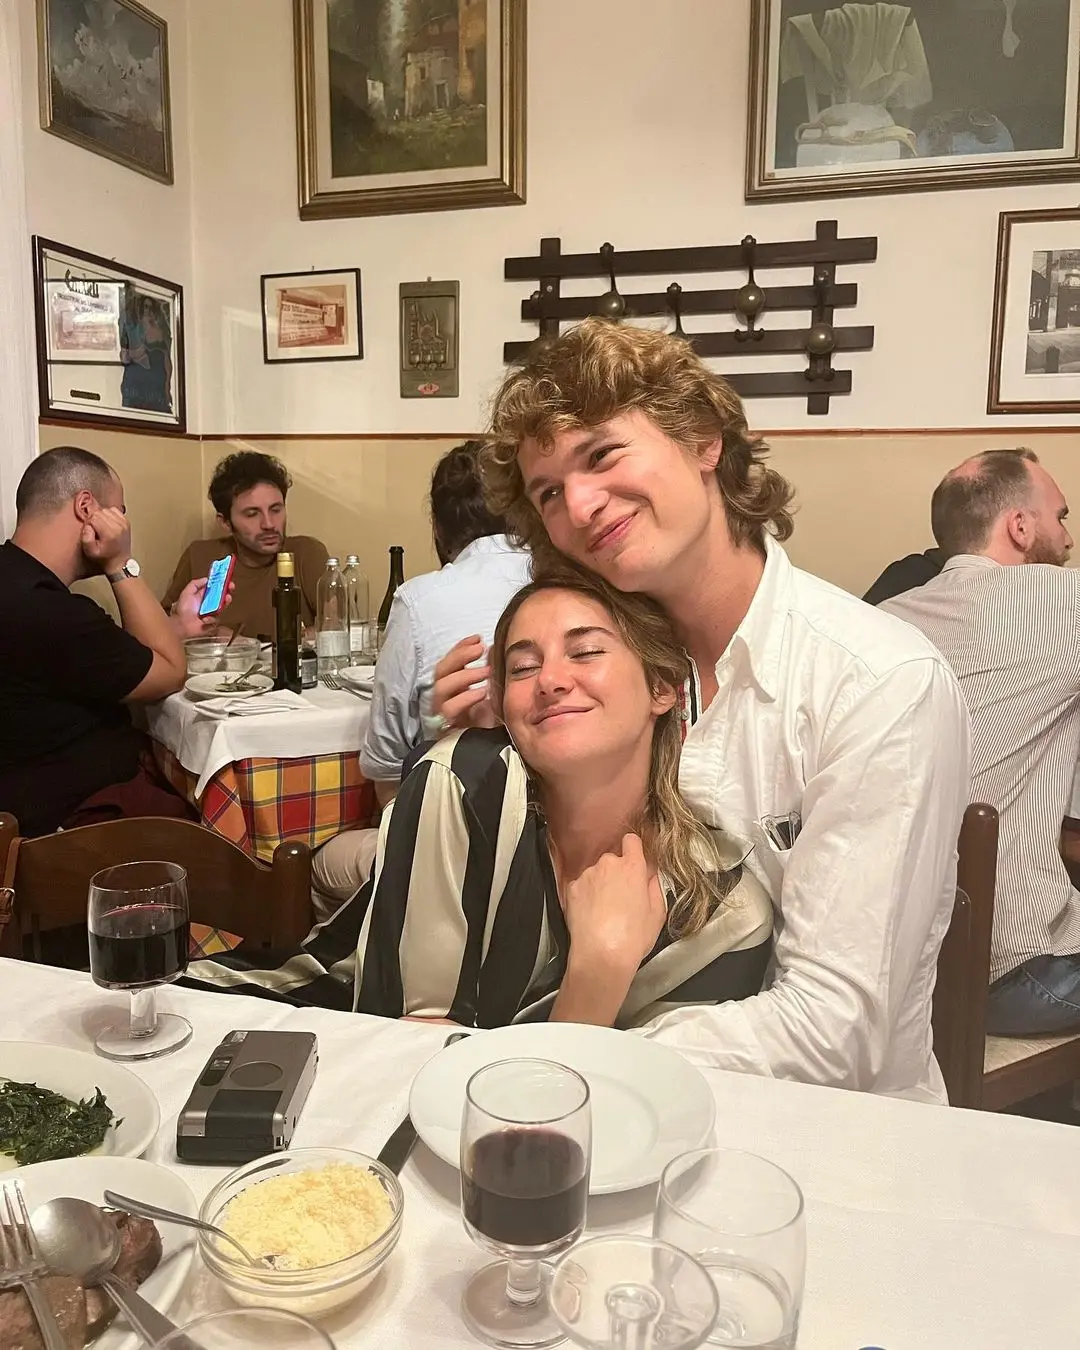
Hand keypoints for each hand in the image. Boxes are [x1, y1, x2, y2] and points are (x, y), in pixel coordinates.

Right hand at [81, 507, 131, 575]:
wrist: (120, 562)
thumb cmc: (105, 558)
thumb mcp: (90, 551)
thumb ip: (86, 537)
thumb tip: (88, 525)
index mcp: (110, 533)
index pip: (94, 516)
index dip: (88, 522)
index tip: (90, 531)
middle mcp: (119, 526)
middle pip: (100, 511)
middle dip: (94, 518)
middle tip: (95, 530)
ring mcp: (124, 523)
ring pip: (106, 509)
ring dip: (101, 516)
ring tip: (101, 527)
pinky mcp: (126, 522)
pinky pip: (114, 510)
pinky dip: (109, 514)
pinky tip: (108, 523)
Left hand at [171, 576, 233, 638]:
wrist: (180, 624)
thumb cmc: (182, 609)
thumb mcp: (187, 593)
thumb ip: (195, 584)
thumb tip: (206, 579)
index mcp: (204, 596)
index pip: (216, 589)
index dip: (222, 584)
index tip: (227, 580)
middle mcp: (209, 604)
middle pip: (222, 597)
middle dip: (227, 591)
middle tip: (230, 588)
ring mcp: (212, 613)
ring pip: (222, 608)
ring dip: (225, 602)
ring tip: (226, 599)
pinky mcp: (212, 623)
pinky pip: (216, 620)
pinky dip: (210, 619)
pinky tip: (204, 619)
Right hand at [431, 635, 499, 729]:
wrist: (496, 752)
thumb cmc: (493, 722)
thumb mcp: (494, 692)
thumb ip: (489, 671)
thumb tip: (491, 649)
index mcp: (453, 689)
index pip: (448, 663)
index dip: (459, 648)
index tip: (477, 638)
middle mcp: (444, 700)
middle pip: (440, 672)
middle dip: (459, 657)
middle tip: (479, 649)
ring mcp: (443, 714)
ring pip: (441, 689)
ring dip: (464, 676)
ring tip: (485, 673)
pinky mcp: (447, 729)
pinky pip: (448, 711)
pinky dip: (464, 698)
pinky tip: (481, 693)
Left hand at [562, 835, 666, 975]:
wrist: (601, 955)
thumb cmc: (633, 937)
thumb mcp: (658, 913)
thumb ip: (655, 886)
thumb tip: (651, 875)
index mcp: (632, 867)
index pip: (631, 841)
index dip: (633, 850)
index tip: (633, 861)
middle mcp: (608, 865)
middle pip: (613, 860)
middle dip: (617, 873)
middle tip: (621, 897)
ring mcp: (587, 875)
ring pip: (596, 873)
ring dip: (600, 884)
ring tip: (604, 910)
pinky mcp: (572, 888)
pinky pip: (581, 885)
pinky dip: (585, 895)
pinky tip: (591, 914)